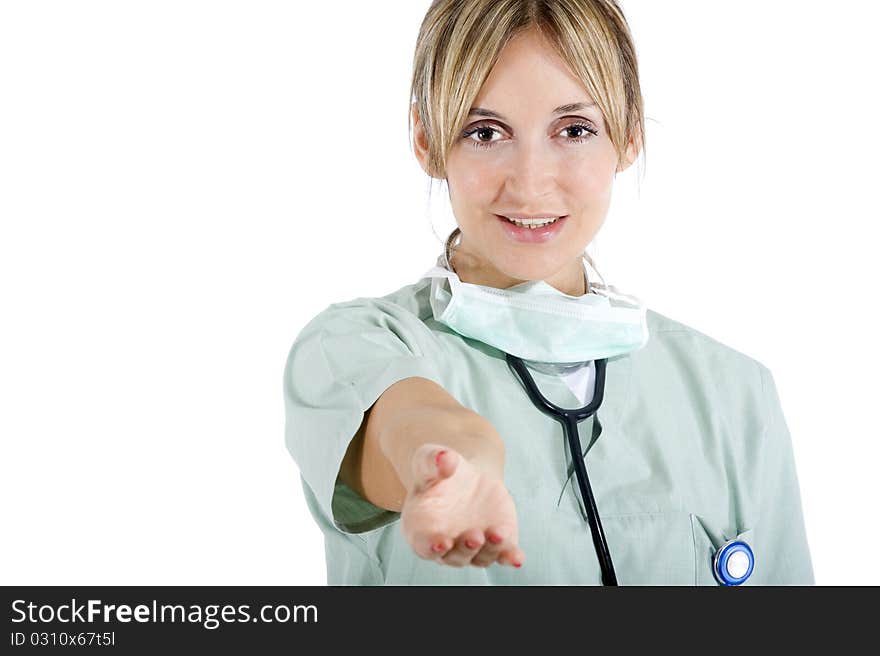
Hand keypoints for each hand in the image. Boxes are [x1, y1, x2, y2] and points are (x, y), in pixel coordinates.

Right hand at [400, 443, 524, 568]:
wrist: (468, 477)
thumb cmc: (440, 472)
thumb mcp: (430, 460)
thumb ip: (432, 461)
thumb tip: (445, 459)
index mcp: (421, 528)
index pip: (423, 545)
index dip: (431, 547)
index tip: (441, 543)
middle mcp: (447, 546)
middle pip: (454, 556)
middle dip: (466, 547)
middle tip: (474, 536)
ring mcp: (473, 548)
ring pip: (481, 557)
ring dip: (490, 549)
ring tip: (498, 533)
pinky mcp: (497, 544)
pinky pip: (504, 555)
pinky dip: (510, 557)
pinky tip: (517, 557)